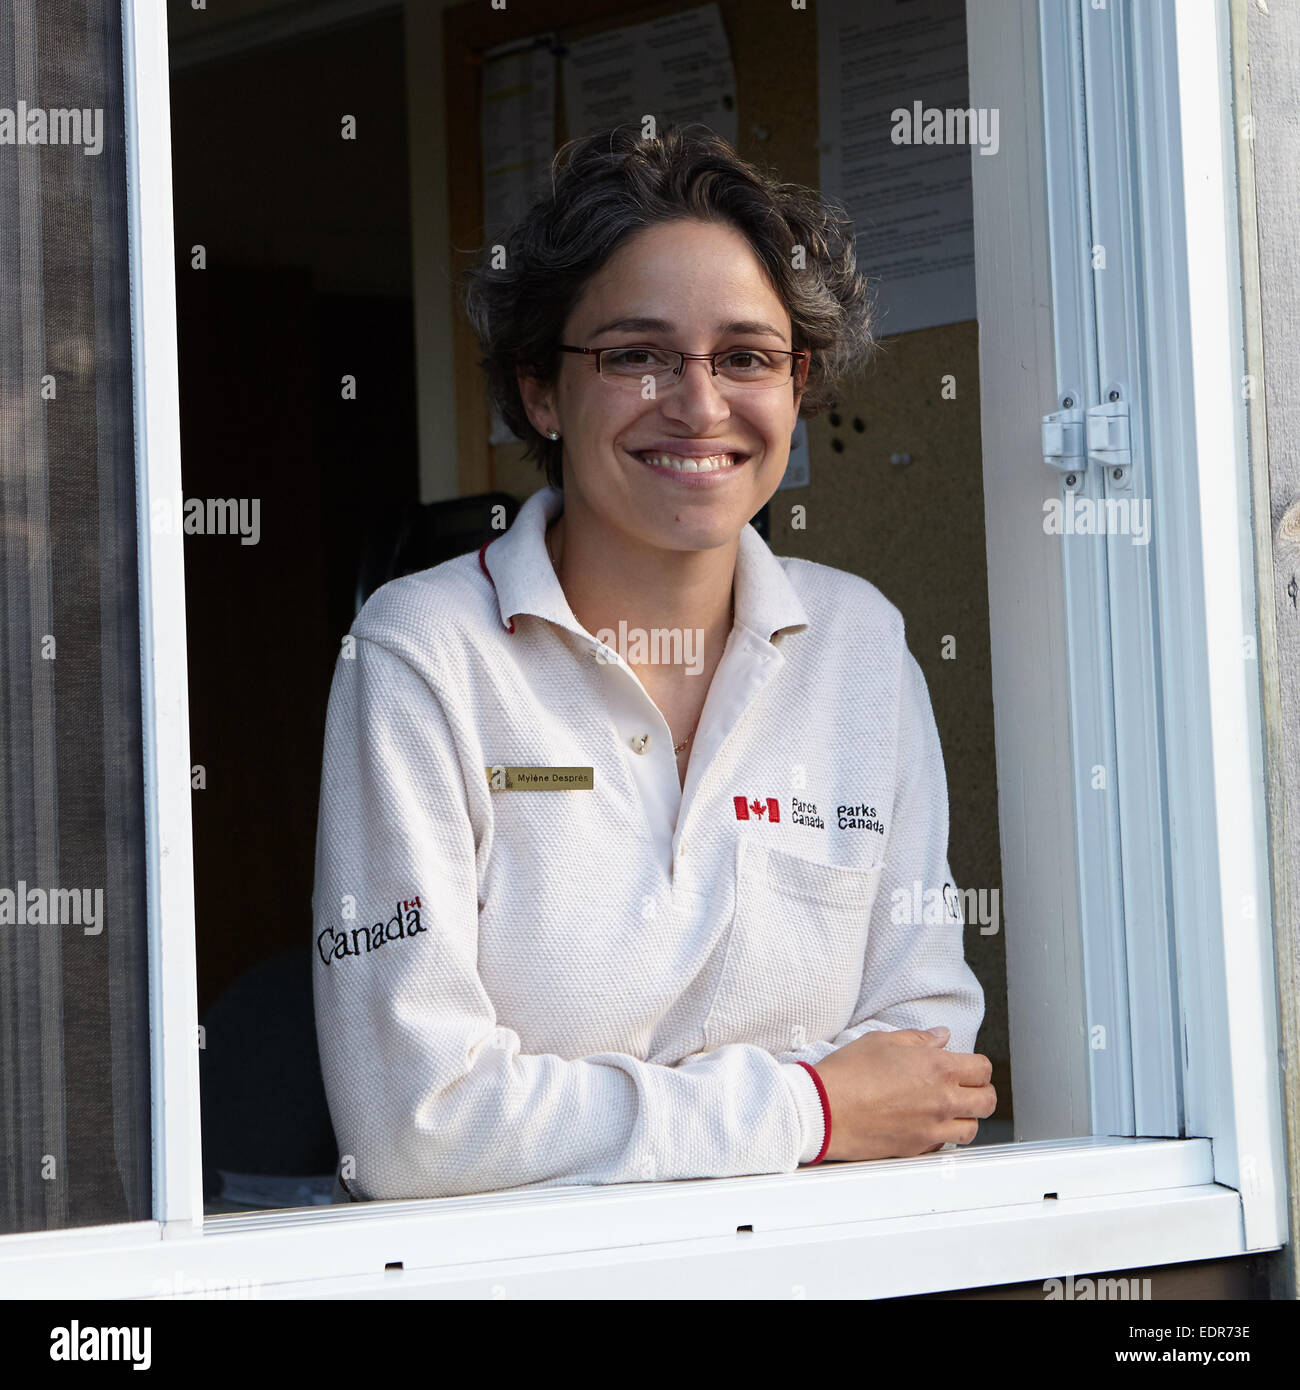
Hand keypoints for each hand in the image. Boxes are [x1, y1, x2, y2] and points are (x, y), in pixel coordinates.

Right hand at [811, 1026, 995, 1161]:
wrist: (824, 1109)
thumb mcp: (882, 1041)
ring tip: (949, 1109)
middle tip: (966, 1088)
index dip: (976, 1066)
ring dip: (965, 1117)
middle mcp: (942, 1100)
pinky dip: (943, 1136)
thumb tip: (941, 1036)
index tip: (966, 1066)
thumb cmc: (848, 1072)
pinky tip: (927, 1125)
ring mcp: (931, 1128)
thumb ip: (918, 1039)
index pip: (982, 1069)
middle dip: (980, 1092)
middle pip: (986, 1102)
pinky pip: (945, 1145)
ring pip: (971, 1129)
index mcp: (938, 1068)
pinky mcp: (917, 1149)